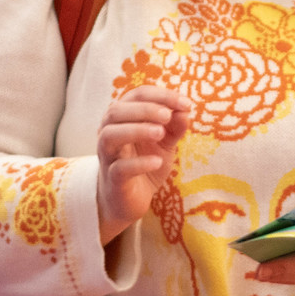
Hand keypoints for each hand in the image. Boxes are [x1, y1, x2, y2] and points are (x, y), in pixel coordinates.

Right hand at [95, 86, 190, 245]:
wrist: (130, 200)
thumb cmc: (145, 163)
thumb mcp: (165, 143)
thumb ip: (175, 127)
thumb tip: (185, 110)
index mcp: (123, 118)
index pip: (136, 95)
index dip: (162, 96)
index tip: (186, 104)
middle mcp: (109, 132)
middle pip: (117, 111)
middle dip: (145, 109)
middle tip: (168, 116)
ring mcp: (108, 156)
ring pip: (110, 135)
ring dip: (136, 130)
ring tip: (160, 133)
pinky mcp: (113, 179)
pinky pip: (119, 168)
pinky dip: (138, 163)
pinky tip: (157, 161)